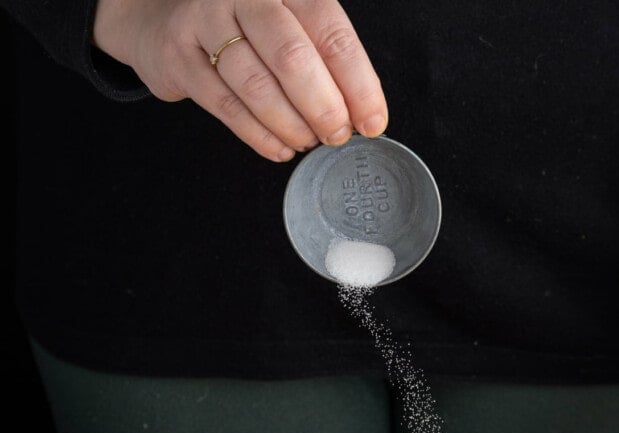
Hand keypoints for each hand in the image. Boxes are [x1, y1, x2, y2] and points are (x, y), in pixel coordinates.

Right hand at [93, 0, 388, 161]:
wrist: (163, 16)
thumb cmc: (241, 24)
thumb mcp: (287, 21)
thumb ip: (322, 58)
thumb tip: (361, 112)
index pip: (330, 30)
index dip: (357, 82)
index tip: (372, 120)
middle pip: (291, 56)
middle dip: (323, 107)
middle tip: (337, 135)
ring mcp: (205, 21)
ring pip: (256, 85)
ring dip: (290, 125)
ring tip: (308, 142)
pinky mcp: (179, 56)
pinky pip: (226, 106)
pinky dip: (259, 135)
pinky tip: (279, 148)